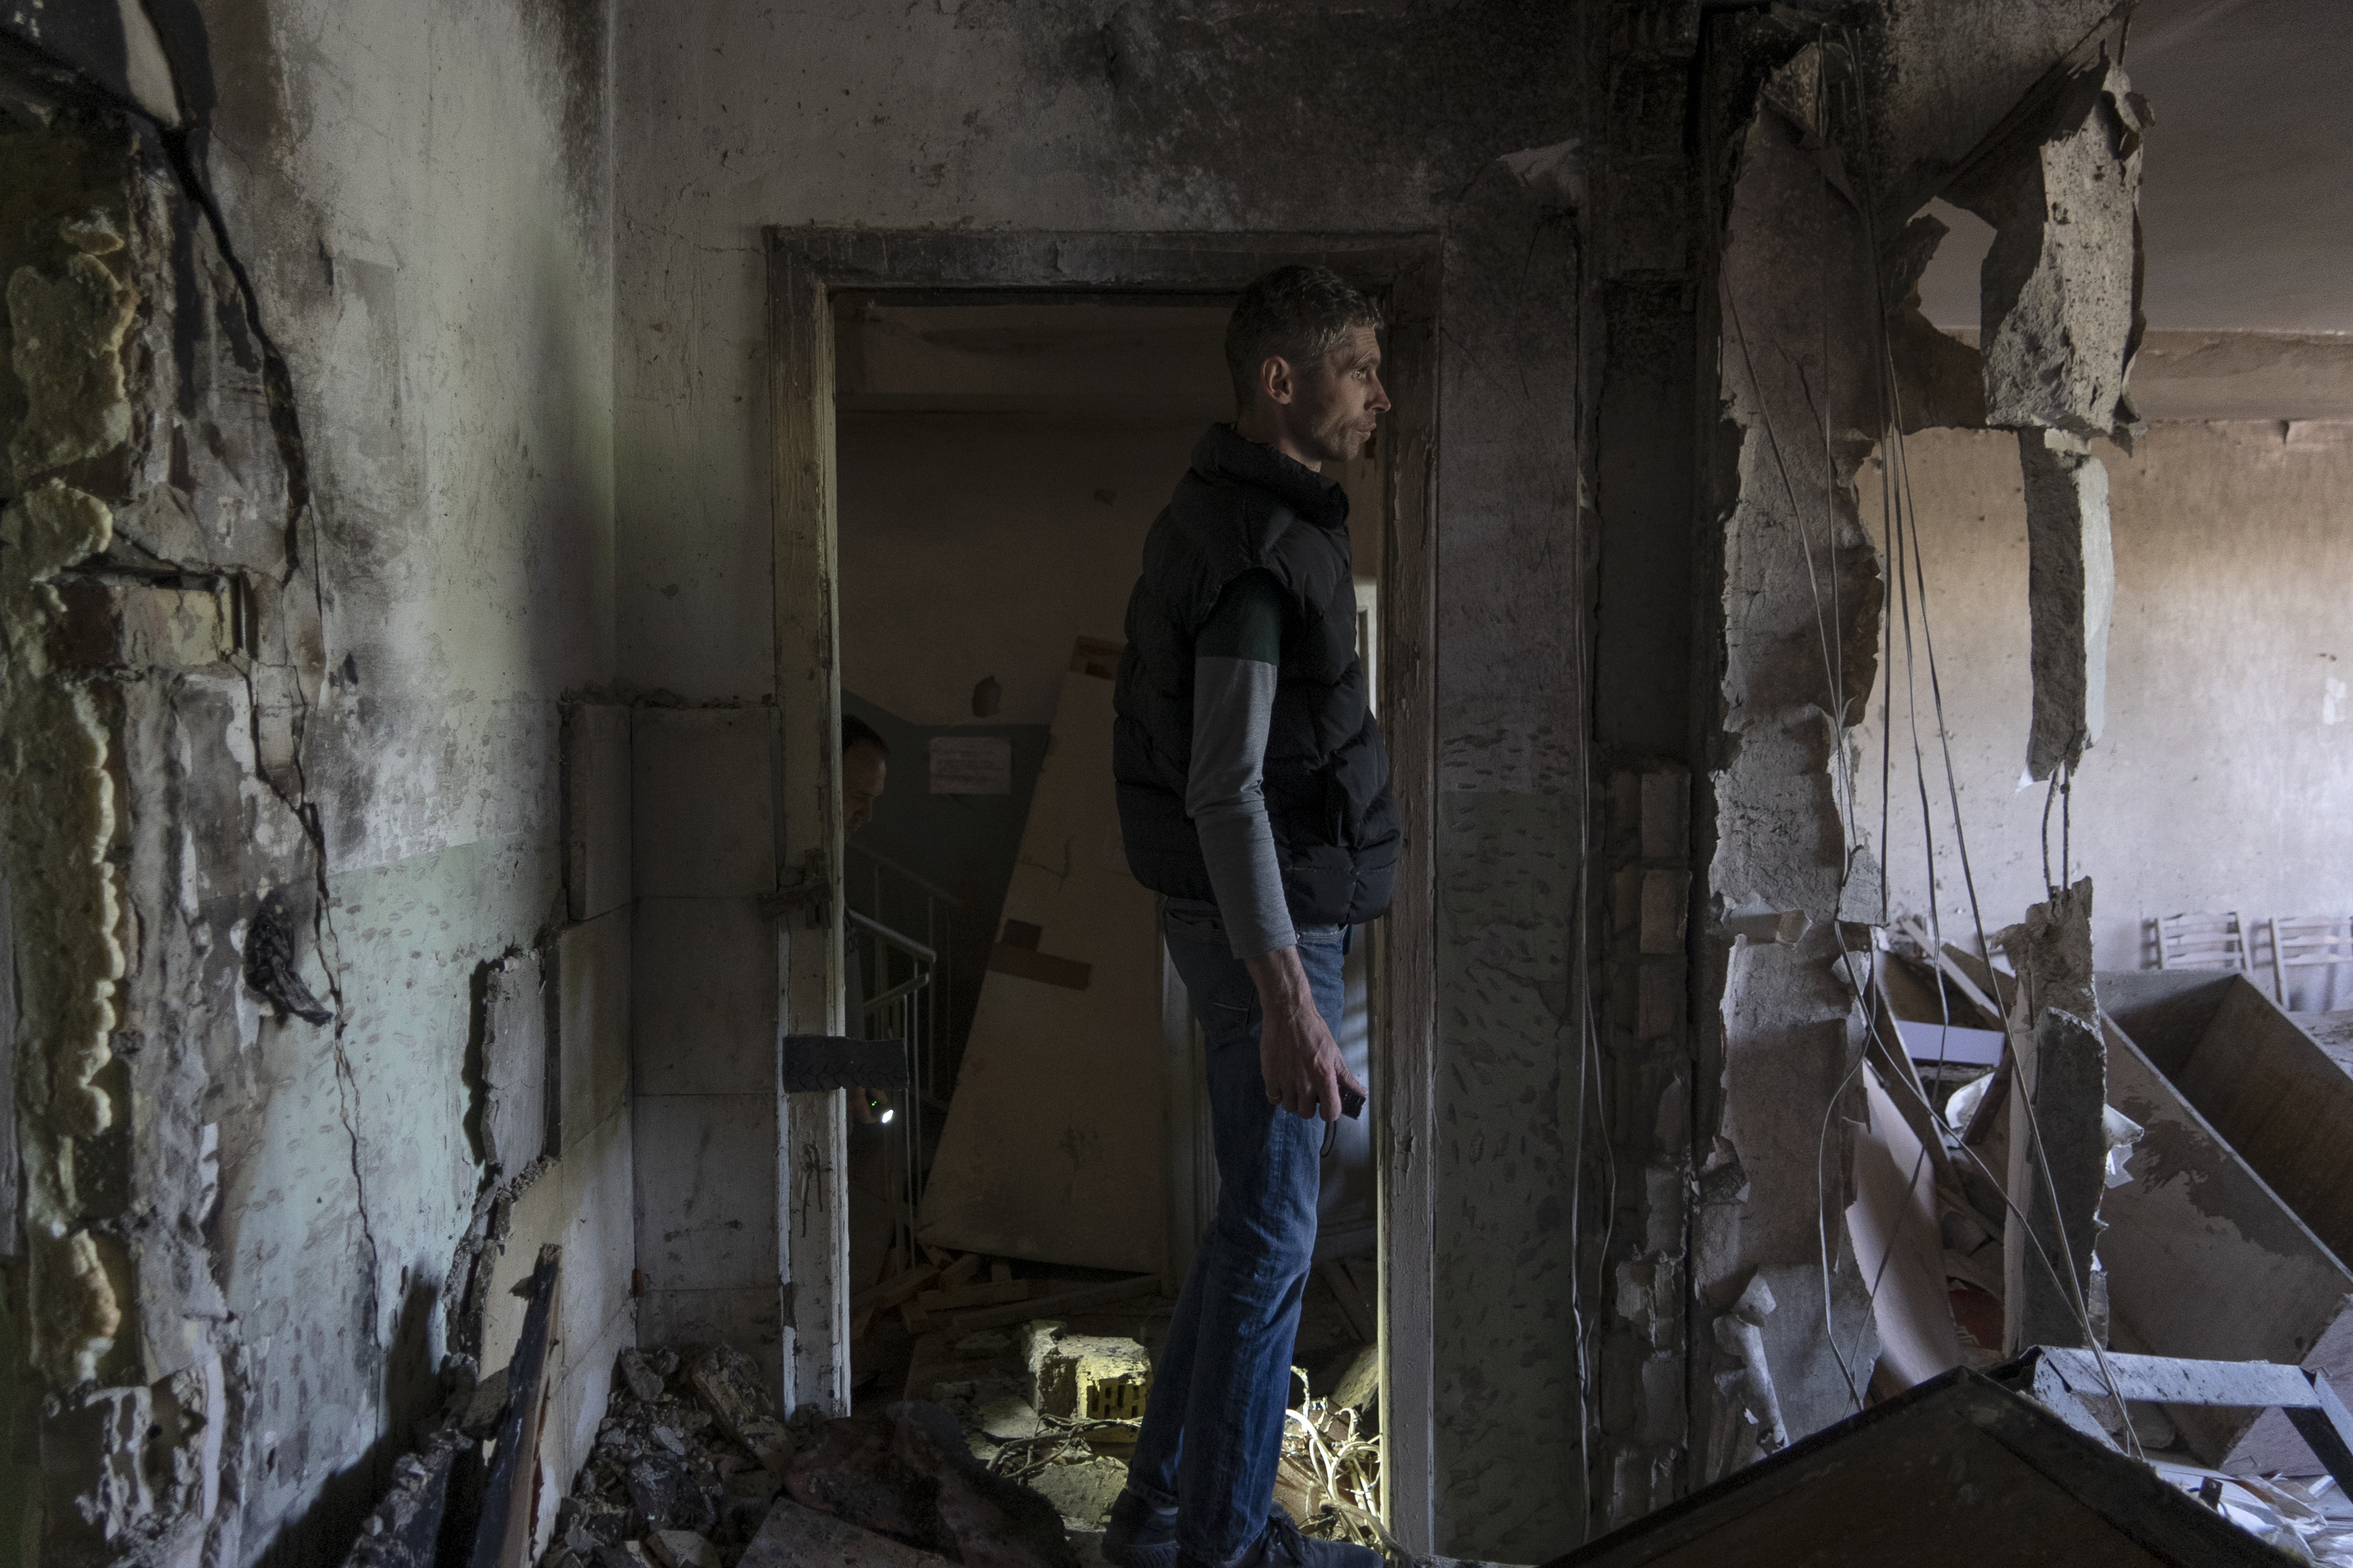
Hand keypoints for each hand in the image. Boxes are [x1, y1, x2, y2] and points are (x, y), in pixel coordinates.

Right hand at [1244, 946, 1365, 1121]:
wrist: (1288, 1014)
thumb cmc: (1313, 1031)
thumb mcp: (1334, 1052)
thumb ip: (1345, 1077)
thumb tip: (1361, 1092)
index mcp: (1324, 1077)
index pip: (1330, 1113)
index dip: (1330, 1112)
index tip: (1327, 1106)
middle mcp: (1305, 1083)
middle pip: (1306, 1113)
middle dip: (1309, 1105)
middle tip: (1308, 1090)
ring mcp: (1285, 1081)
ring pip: (1289, 1107)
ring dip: (1293, 1099)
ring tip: (1294, 1084)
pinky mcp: (1269, 1077)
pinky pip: (1273, 1098)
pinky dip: (1277, 1094)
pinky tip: (1282, 1082)